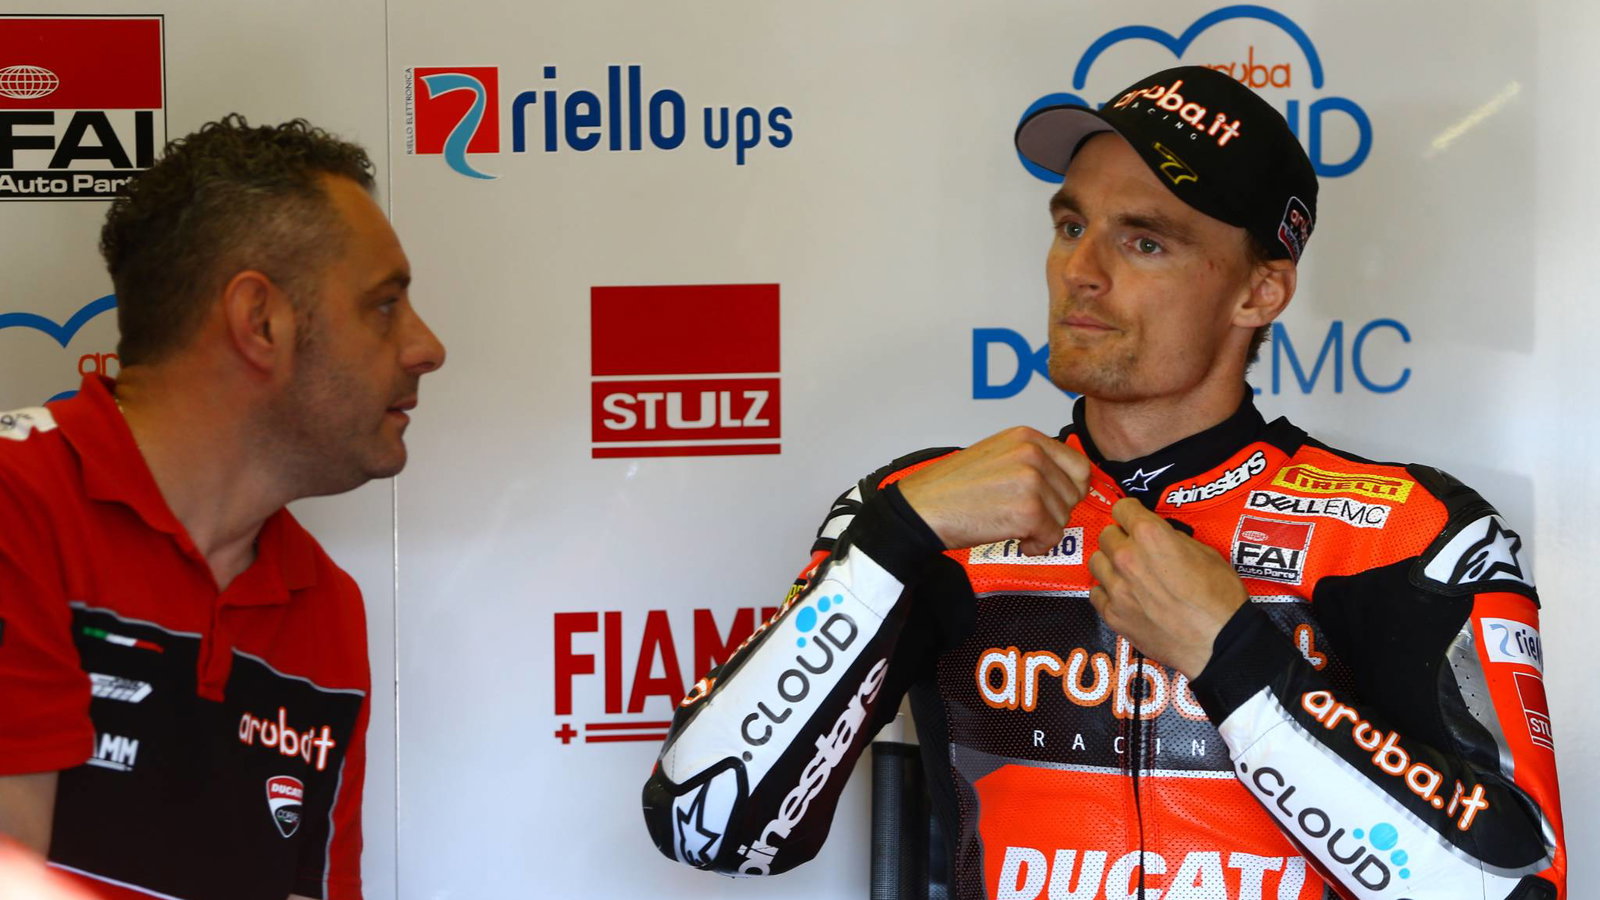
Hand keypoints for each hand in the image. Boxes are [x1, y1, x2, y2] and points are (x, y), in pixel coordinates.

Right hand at [897, 426, 1090, 555]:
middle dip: (1054, 512)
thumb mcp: (997, 455)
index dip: (1068, 490)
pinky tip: (1016, 541)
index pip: (1078, 466)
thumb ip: (1032, 460)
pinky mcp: (1028, 511)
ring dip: (1043, 530)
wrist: (922, 508)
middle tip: (1026, 518)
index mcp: (1026, 436)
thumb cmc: (951, 488)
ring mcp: (1031, 480)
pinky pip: (1052, 537)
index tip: (1051, 501)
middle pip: (1074, 494)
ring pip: (1064, 517)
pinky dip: (1037, 546)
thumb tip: (1065, 479)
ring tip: (1014, 527)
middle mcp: (1032, 453)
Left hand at [1088, 498, 1247, 677]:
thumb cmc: (1219, 599)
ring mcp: (1116, 587)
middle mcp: (1126, 557)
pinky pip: (1096, 594)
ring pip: (1096, 562)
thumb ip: (1173, 539)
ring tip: (1128, 574)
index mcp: (1150, 536)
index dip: (1131, 513)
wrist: (1219, 642)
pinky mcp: (1112, 614)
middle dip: (1121, 539)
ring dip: (1110, 564)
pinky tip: (1125, 597)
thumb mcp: (1206, 553)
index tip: (1134, 520)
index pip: (1121, 508)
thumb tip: (1160, 536)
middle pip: (1106, 535)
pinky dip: (1108, 593)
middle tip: (1136, 550)